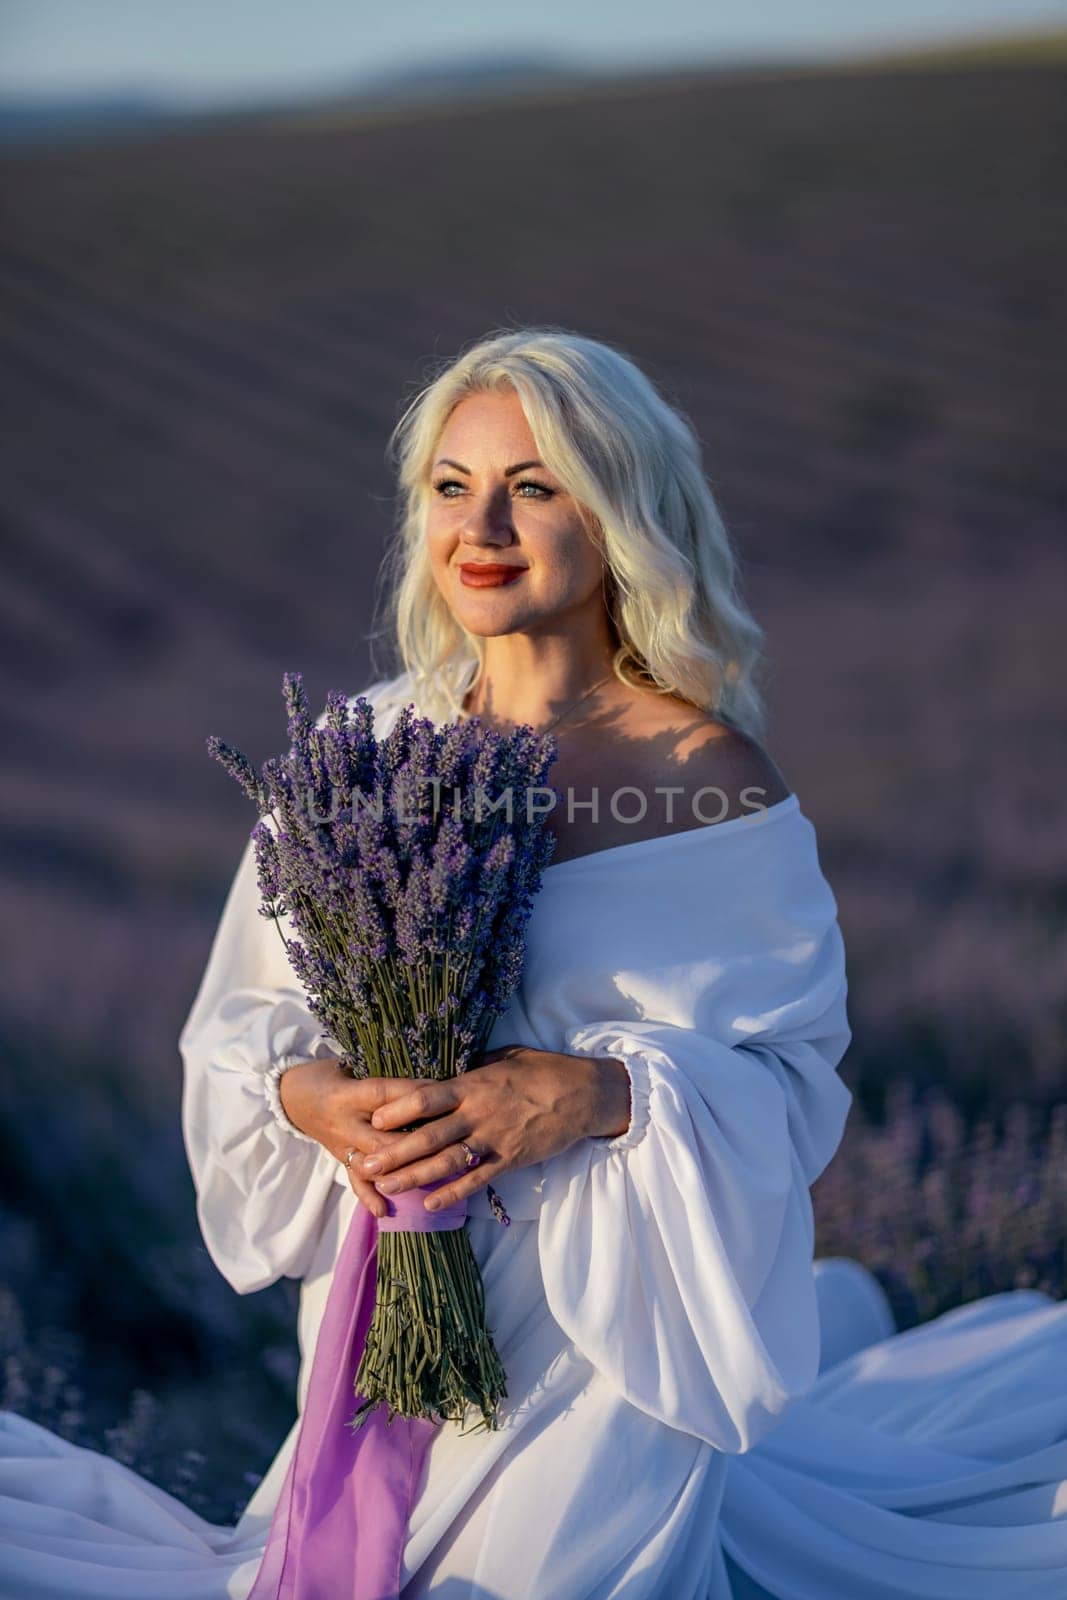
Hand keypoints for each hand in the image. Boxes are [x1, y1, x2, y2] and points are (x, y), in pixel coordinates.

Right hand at [278, 1058, 437, 1218]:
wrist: (291, 1096)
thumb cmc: (328, 1074)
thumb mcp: (348, 1065)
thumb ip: (378, 1072)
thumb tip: (419, 1075)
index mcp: (347, 1095)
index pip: (384, 1095)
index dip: (411, 1096)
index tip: (440, 1095)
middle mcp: (345, 1123)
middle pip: (381, 1137)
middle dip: (413, 1144)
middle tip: (445, 1144)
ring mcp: (342, 1145)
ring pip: (372, 1162)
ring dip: (399, 1172)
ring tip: (427, 1178)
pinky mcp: (340, 1159)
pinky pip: (355, 1181)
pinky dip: (369, 1197)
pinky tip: (384, 1210)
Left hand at [354, 1046, 631, 1212]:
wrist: (583, 1094)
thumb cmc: (543, 1069)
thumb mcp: (504, 1057)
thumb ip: (472, 1068)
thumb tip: (446, 1069)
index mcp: (473, 1084)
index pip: (427, 1097)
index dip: (398, 1109)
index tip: (372, 1118)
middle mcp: (478, 1113)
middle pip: (428, 1136)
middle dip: (393, 1152)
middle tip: (364, 1165)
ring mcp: (494, 1139)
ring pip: (446, 1162)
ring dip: (413, 1177)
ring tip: (385, 1188)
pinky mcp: (510, 1159)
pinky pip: (476, 1179)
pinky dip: (452, 1193)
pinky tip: (430, 1204)